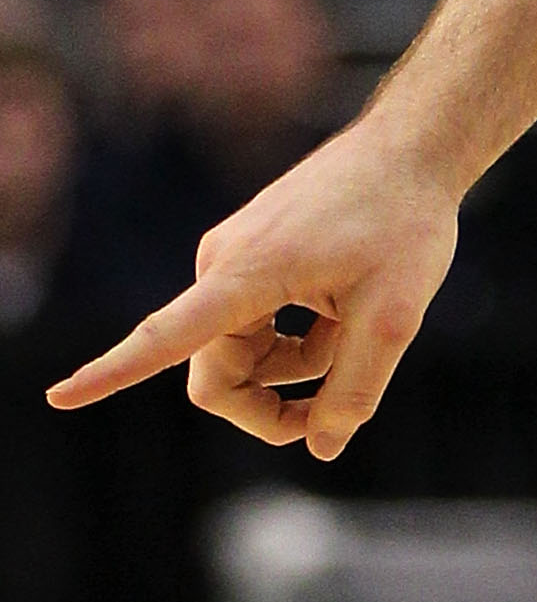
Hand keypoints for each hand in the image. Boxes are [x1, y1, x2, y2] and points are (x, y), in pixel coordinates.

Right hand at [45, 113, 461, 460]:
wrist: (410, 152)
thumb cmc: (405, 224)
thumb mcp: (395, 318)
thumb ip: (355, 389)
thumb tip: (321, 449)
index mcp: (246, 274)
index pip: (167, 335)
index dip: (112, 374)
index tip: (60, 398)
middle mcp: (222, 267)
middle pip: (218, 376)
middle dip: (268, 407)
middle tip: (332, 418)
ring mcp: (232, 264)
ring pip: (242, 357)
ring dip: (294, 370)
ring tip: (357, 334)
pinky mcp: (249, 263)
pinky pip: (257, 330)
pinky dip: (300, 344)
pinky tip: (346, 316)